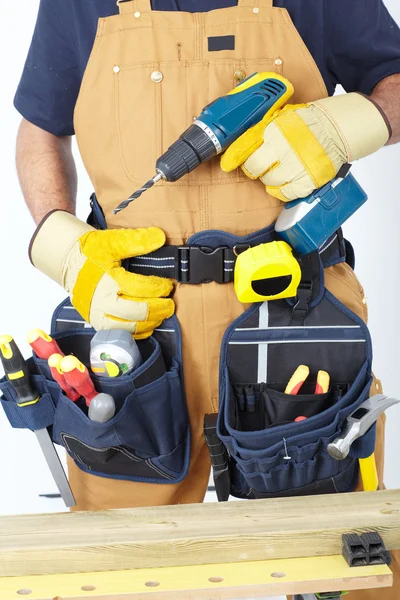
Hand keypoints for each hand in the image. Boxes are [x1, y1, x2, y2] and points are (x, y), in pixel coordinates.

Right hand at [30, 211, 173, 337]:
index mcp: (107, 280)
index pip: (141, 289)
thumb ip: (137, 240)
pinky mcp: (97, 323)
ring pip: (131, 327)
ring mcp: (98, 315)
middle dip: (159, 309)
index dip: (159, 288)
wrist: (69, 263)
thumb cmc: (91, 252)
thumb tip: (160, 237)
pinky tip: (148, 324)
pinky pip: (122, 334)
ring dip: (151, 322)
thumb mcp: (112, 241)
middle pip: (137, 312)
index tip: (167, 285)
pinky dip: (138, 332)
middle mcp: (102, 302)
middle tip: (169, 304)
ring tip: (162, 313)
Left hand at [221, 93, 389, 200]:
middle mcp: (283, 148)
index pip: (244, 147)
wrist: (340, 128)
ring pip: (269, 182)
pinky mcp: (308, 180)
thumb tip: (239, 141)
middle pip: (254, 168)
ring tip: (275, 171)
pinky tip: (281, 185)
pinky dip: (280, 191)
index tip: (226, 164)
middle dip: (252, 169)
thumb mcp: (284, 116)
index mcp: (275, 129)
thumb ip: (263, 128)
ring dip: (268, 179)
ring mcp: (296, 166)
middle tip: (256, 167)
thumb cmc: (310, 122)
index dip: (233, 158)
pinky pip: (286, 193)